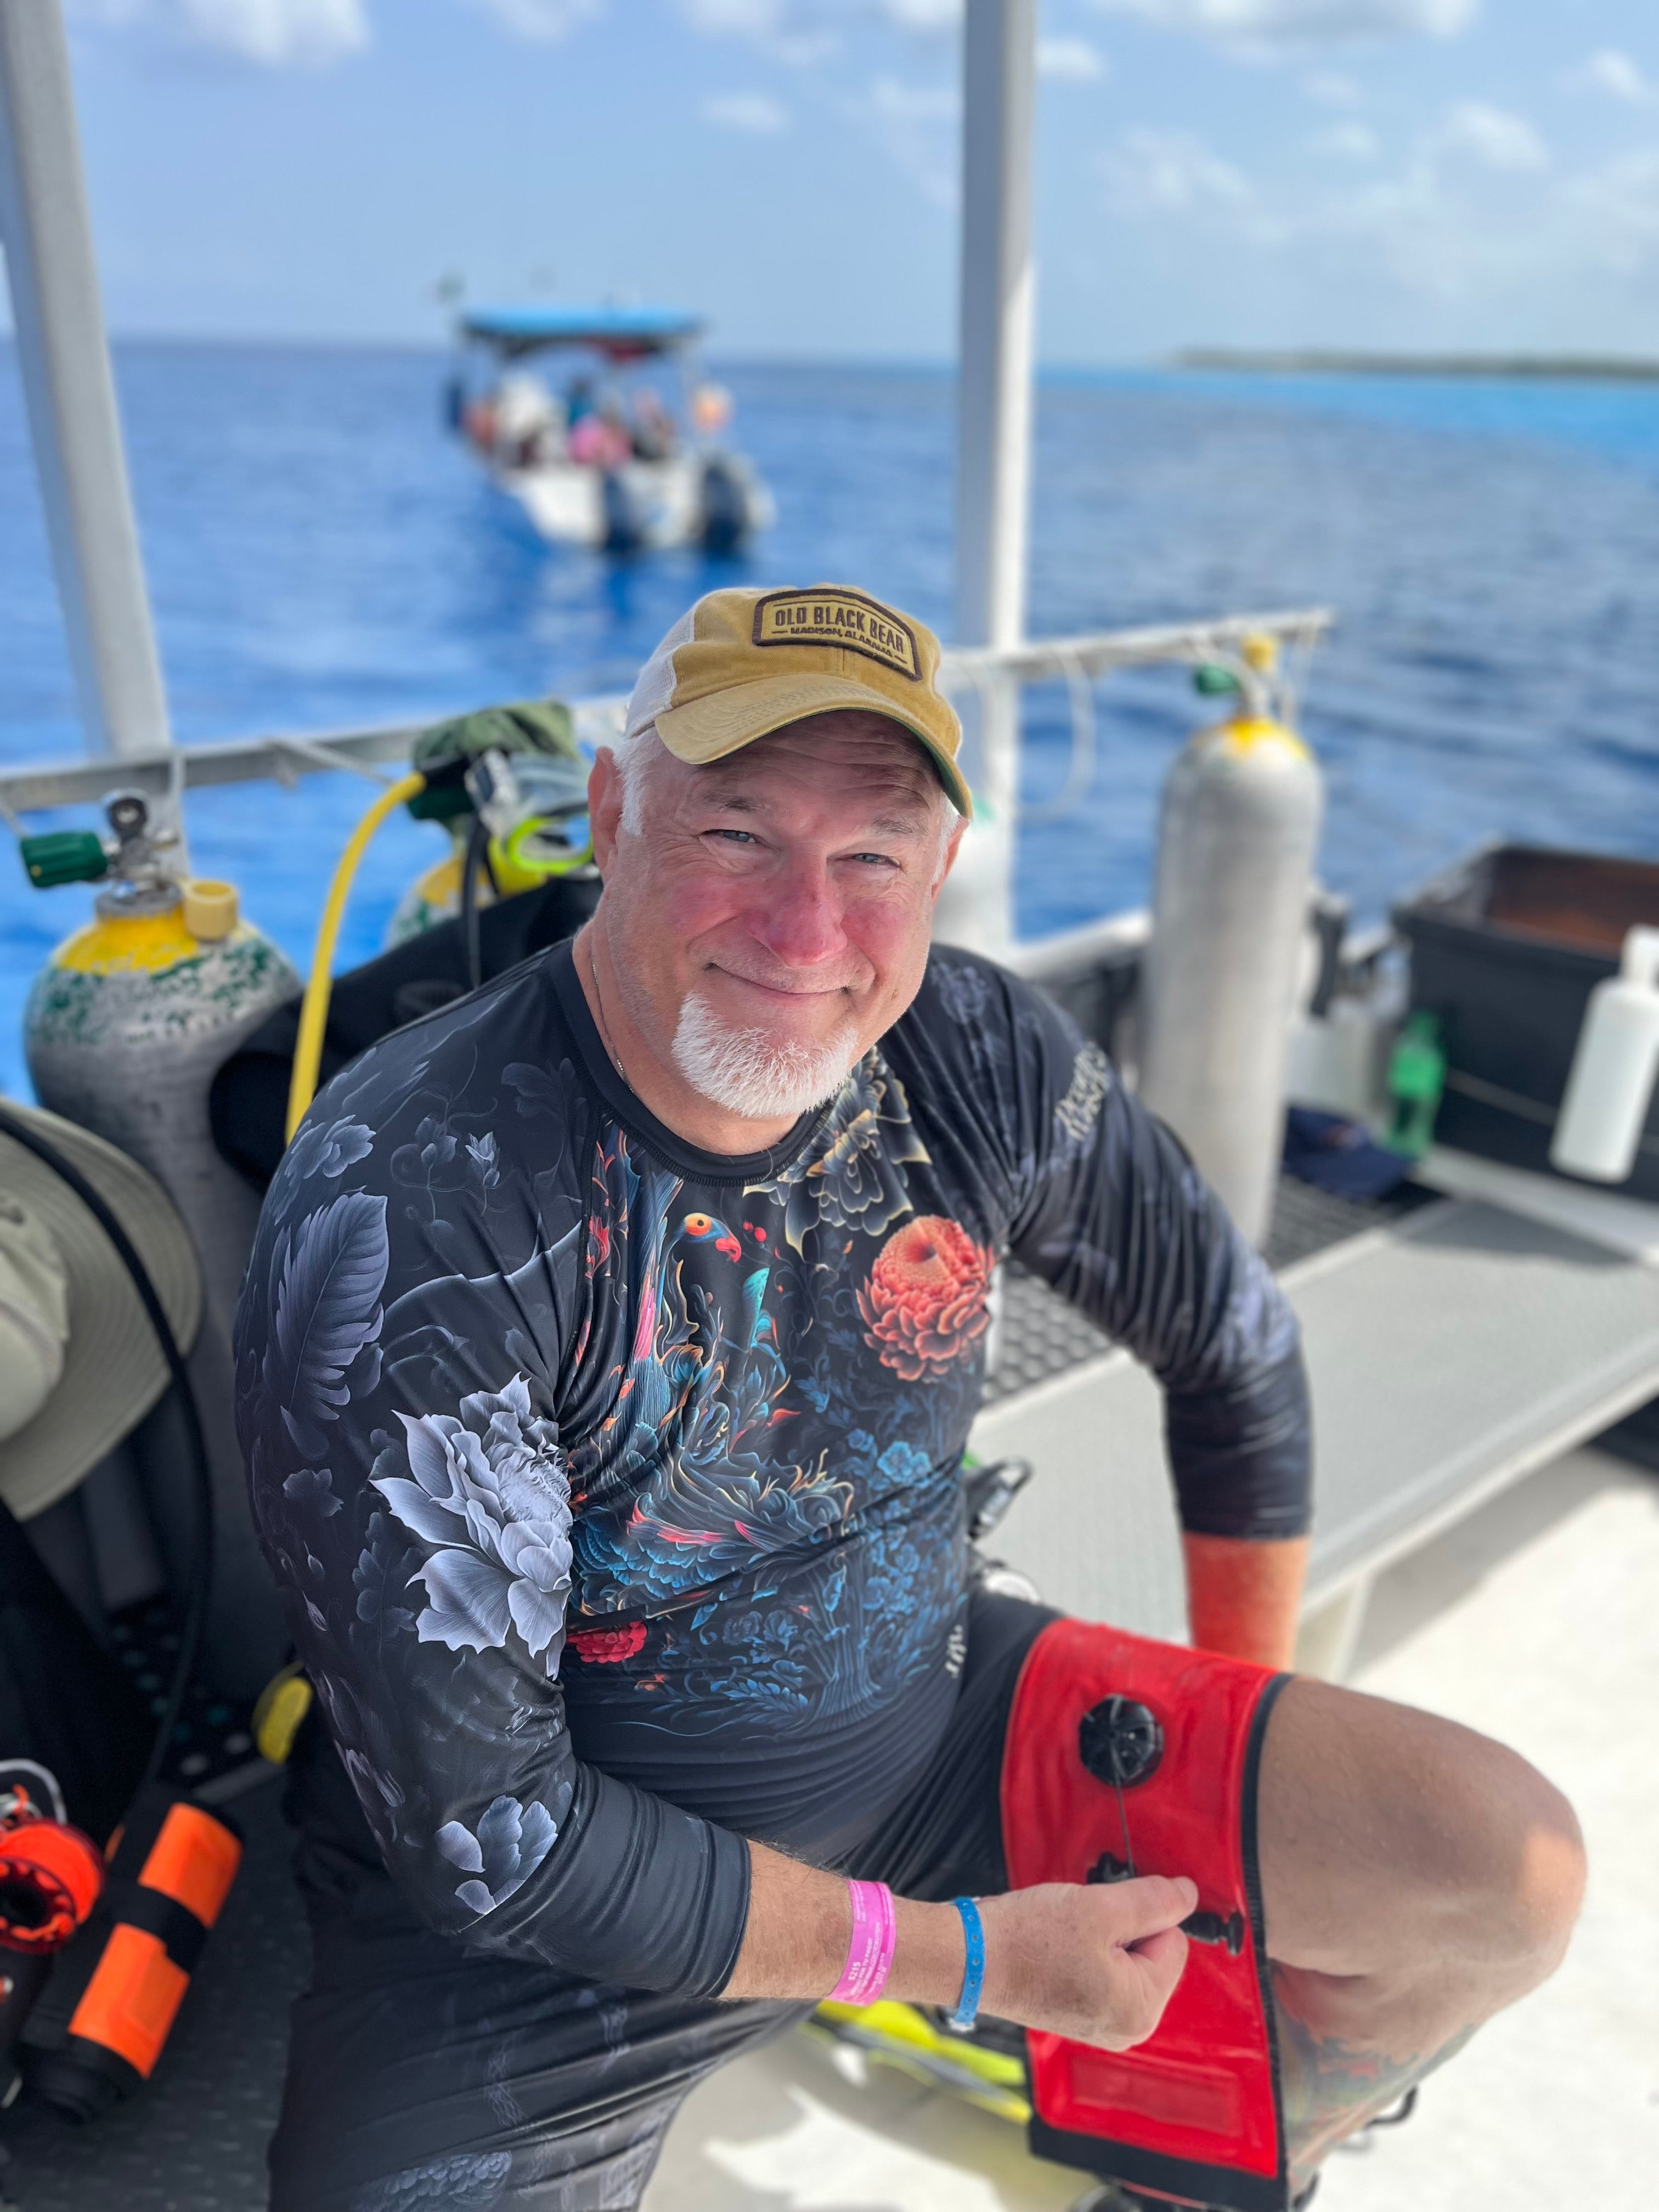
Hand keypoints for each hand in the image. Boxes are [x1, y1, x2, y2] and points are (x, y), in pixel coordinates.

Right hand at [975, 1875, 1196, 2048]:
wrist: (970, 1957)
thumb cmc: (1029, 1939)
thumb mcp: (1101, 1908)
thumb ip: (1153, 1901)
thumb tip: (1189, 1895)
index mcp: (1140, 2012)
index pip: (1173, 1942)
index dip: (1141, 1916)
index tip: (1103, 1913)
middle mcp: (1126, 2029)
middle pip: (1152, 1953)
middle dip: (1123, 1928)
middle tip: (1083, 1924)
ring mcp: (1101, 2024)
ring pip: (1125, 1958)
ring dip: (1103, 1936)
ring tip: (1067, 1936)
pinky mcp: (1078, 2014)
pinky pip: (1102, 1970)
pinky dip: (1086, 1950)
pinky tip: (1058, 1947)